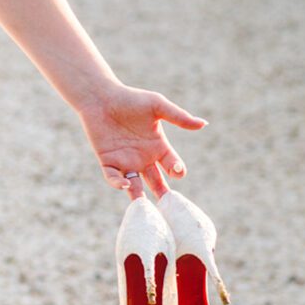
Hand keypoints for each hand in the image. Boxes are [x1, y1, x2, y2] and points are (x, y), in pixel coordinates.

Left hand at [78, 83, 206, 197]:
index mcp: (158, 146)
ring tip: (145, 207)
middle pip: (156, 182)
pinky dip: (118, 183)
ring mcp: (126, 161)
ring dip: (140, 197)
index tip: (176, 171)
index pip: (172, 165)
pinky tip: (125, 184)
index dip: (176, 170)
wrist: (101, 97)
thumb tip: (203, 123)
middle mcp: (144, 158)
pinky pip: (113, 178)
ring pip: (135, 186)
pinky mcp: (108, 161)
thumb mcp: (157, 106)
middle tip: (168, 205)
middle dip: (162, 193)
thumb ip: (178, 117)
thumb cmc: (130, 99)